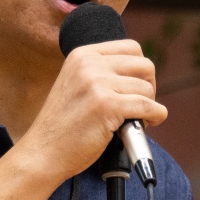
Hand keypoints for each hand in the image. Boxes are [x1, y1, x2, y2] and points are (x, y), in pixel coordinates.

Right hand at [19, 39, 165, 181]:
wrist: (44, 152)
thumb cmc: (63, 126)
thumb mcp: (76, 85)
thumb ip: (101, 74)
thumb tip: (141, 75)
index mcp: (82, 54)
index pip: (131, 48)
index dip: (140, 70)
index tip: (136, 88)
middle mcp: (89, 64)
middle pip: (144, 65)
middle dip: (149, 86)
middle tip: (141, 106)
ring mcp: (97, 83)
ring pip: (146, 88)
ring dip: (149, 107)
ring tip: (136, 120)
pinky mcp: (107, 105)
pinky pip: (148, 106)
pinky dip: (156, 116)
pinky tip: (149, 123)